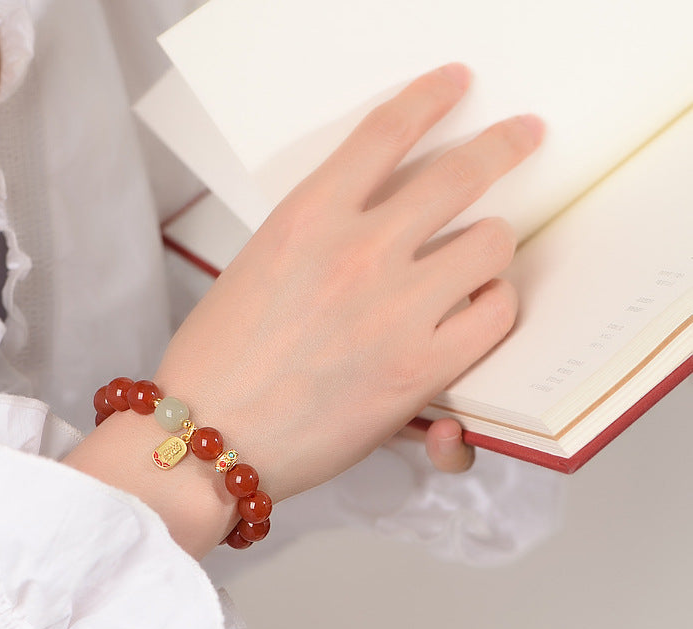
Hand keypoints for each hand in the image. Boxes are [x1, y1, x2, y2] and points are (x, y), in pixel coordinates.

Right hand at [156, 63, 543, 501]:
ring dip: (492, 241)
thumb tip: (378, 223)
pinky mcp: (421, 368)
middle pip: (461, 173)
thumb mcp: (258, 269)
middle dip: (504, 144)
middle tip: (524, 135)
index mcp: (308, 217)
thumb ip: (320, 236)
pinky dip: (494, 304)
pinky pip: (495, 314)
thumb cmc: (218, 362)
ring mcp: (396, 309)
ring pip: (491, 242)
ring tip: (481, 254)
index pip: (386, 131)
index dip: (430, 97)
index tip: (456, 83)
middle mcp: (359, 252)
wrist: (208, 440)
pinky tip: (478, 307)